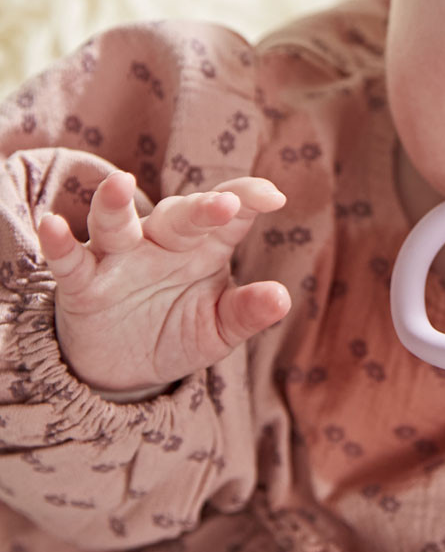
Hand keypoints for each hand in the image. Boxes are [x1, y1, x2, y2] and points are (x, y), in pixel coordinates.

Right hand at [37, 171, 290, 397]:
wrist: (124, 369)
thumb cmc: (176, 331)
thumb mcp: (217, 329)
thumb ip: (246, 312)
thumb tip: (282, 299)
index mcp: (205, 247)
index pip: (230, 212)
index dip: (250, 197)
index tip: (274, 197)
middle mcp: (163, 242)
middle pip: (180, 215)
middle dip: (201, 208)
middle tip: (226, 204)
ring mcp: (120, 259)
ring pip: (118, 224)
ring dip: (115, 204)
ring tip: (120, 182)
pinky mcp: (83, 284)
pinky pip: (69, 260)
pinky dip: (60, 243)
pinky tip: (54, 225)